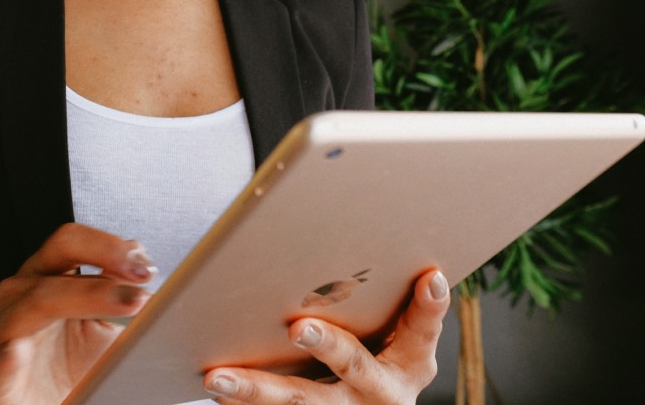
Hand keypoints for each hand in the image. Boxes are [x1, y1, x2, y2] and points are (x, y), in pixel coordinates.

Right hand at [0, 223, 155, 404]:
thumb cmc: (72, 368)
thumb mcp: (108, 328)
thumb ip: (128, 297)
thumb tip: (167, 287)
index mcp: (50, 276)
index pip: (76, 242)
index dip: (112, 247)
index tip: (147, 267)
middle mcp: (25, 295)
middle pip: (58, 254)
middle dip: (104, 257)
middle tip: (142, 277)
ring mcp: (5, 332)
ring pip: (35, 301)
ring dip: (82, 298)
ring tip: (124, 304)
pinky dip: (9, 356)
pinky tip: (20, 352)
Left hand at [202, 268, 450, 404]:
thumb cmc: (383, 355)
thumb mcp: (402, 337)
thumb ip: (399, 303)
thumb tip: (407, 254)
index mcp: (411, 363)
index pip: (423, 329)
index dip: (429, 306)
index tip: (428, 277)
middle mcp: (382, 392)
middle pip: (353, 364)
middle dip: (327, 345)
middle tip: (298, 327)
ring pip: (299, 401)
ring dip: (257, 389)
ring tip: (219, 376)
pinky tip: (215, 390)